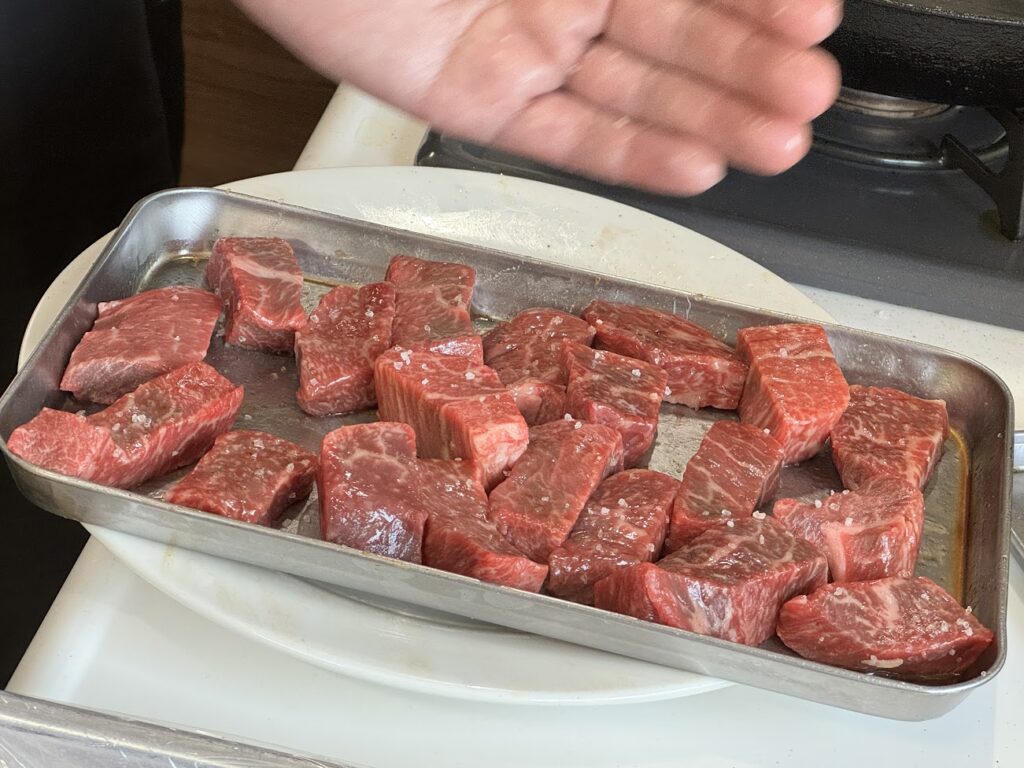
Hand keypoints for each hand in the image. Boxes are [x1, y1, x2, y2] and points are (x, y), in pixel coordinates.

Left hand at [237, 0, 841, 194]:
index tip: (817, 18)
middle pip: (677, 38)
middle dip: (750, 66)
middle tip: (813, 97)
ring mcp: (525, 48)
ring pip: (633, 93)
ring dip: (710, 119)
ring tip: (781, 143)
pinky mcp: (477, 102)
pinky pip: (563, 137)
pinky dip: (628, 154)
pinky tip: (696, 169)